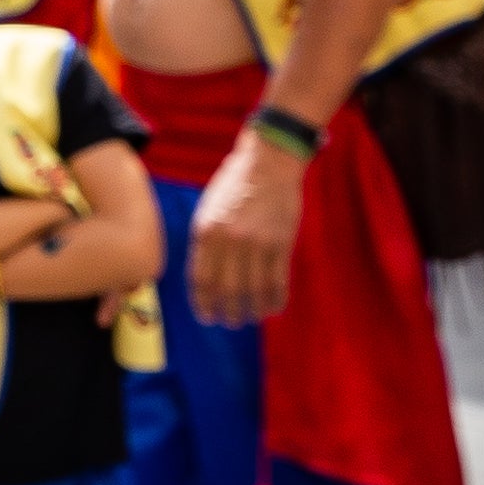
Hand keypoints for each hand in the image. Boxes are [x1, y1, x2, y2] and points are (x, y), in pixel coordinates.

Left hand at [187, 136, 303, 324]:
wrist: (268, 162)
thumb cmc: (234, 185)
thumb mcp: (208, 209)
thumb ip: (205, 242)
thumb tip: (205, 278)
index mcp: (206, 231)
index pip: (201, 278)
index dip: (203, 302)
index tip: (206, 316)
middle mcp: (230, 240)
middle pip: (227, 289)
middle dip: (227, 312)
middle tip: (229, 322)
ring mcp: (258, 242)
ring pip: (254, 289)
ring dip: (252, 310)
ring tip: (250, 318)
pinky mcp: (282, 242)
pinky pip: (278, 280)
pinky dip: (275, 298)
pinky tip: (273, 308)